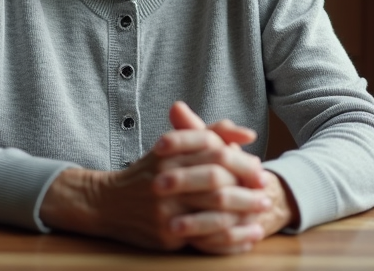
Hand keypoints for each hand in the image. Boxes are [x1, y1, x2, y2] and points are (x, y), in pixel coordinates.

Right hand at [39, 103, 279, 253]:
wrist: (107, 203)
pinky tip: (246, 239)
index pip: (214, 149)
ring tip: (261, 218)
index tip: (260, 171)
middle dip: (246, 189)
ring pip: (213, 210)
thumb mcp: (173, 146)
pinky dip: (231, 240)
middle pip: (216, 179)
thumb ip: (210, 133)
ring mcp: (165, 206)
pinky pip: (205, 237)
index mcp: (170, 150)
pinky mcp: (165, 232)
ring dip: (243, 215)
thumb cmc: (149, 172)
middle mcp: (166, 175)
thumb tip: (248, 134)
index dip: (241, 161)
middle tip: (266, 196)